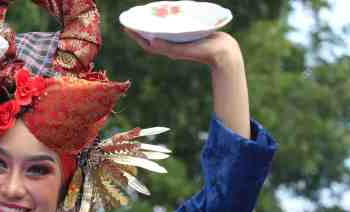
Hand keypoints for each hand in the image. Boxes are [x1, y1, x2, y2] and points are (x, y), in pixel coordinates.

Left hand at [123, 29, 241, 67]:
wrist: (224, 53)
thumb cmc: (205, 52)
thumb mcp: (185, 50)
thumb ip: (169, 48)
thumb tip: (151, 43)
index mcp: (169, 50)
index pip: (147, 44)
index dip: (135, 36)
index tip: (125, 27)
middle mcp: (172, 47)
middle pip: (152, 39)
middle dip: (140, 31)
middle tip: (131, 21)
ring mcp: (180, 43)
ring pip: (162, 35)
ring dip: (152, 28)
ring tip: (145, 19)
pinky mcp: (188, 38)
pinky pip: (173, 31)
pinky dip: (166, 25)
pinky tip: (166, 19)